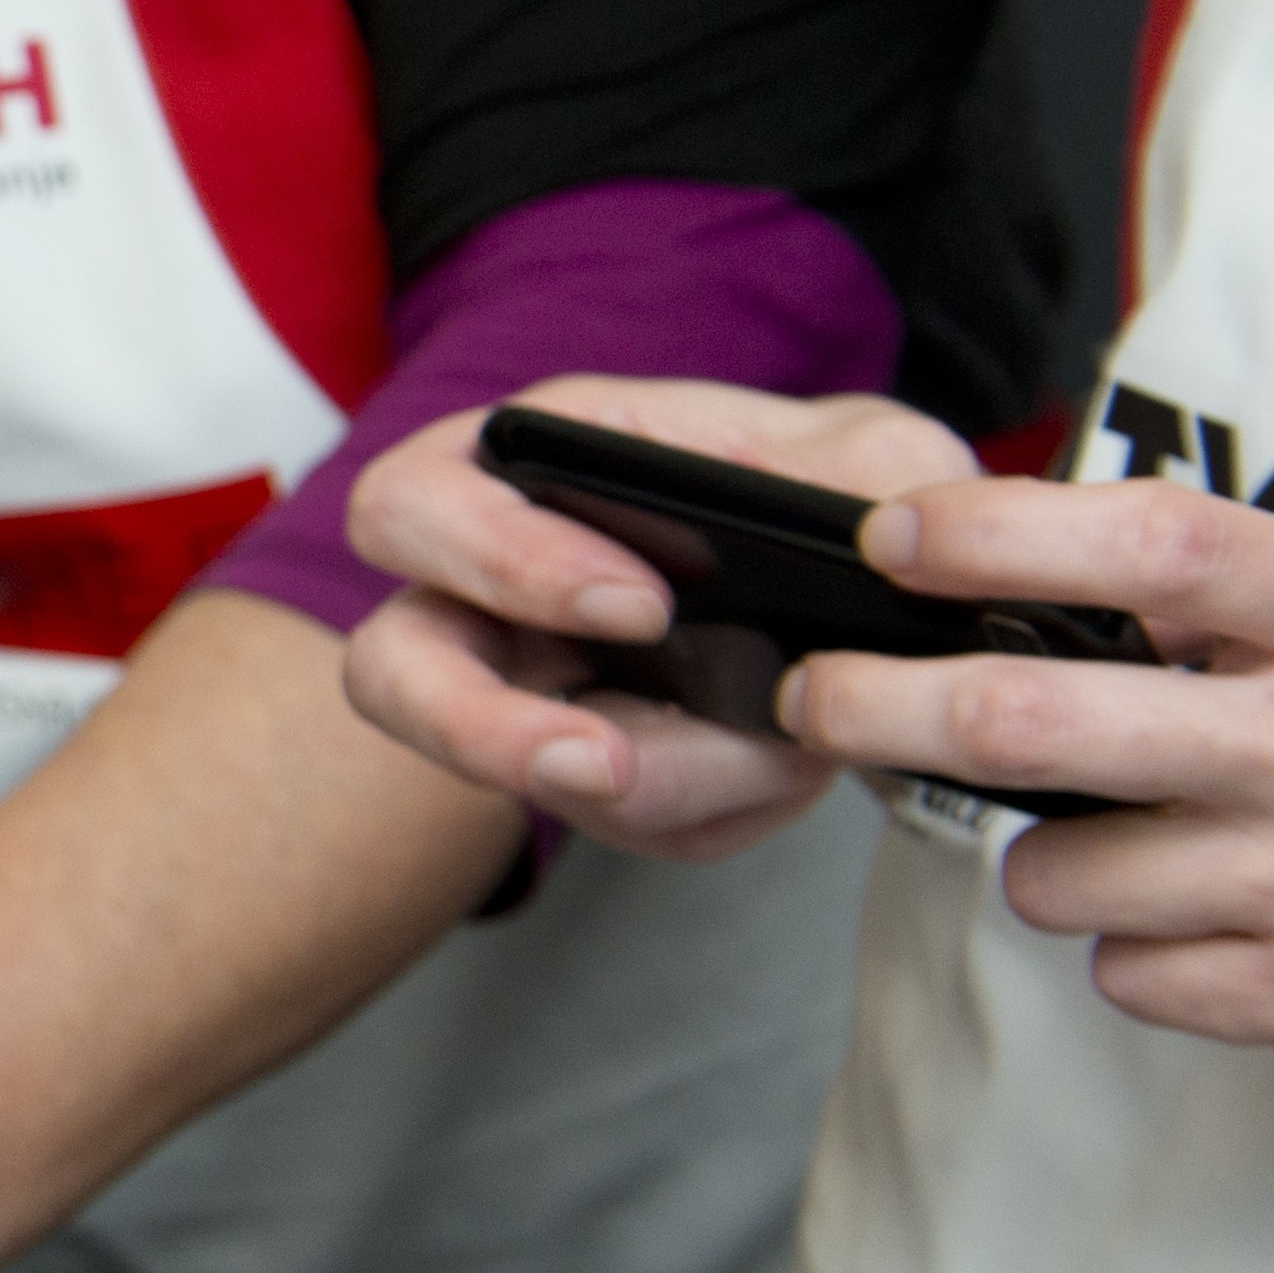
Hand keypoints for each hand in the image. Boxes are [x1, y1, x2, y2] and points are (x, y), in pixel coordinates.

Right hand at [339, 378, 975, 855]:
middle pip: (391, 669)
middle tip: (602, 754)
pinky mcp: (591, 773)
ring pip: (498, 773)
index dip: (501, 559)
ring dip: (624, 792)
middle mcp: (491, 590)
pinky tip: (775, 765)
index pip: (420, 505)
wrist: (882, 592)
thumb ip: (872, 472)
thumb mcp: (877, 452)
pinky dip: (709, 807)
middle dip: (481, 724)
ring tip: (734, 775)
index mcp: (523, 467)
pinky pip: (621, 820)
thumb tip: (869, 539)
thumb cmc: (839, 493)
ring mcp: (530, 694)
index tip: (641, 605)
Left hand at [800, 473, 1273, 1064]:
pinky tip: (1226, 916)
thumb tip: (1057, 562)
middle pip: (1031, 722)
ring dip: (1056, 856)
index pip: (1154, 544)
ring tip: (1146, 833)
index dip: (1003, 533)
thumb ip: (1252, 590)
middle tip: (819, 695)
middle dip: (879, 705)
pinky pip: (1127, 971)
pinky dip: (1143, 949)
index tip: (893, 535)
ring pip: (1056, 871)